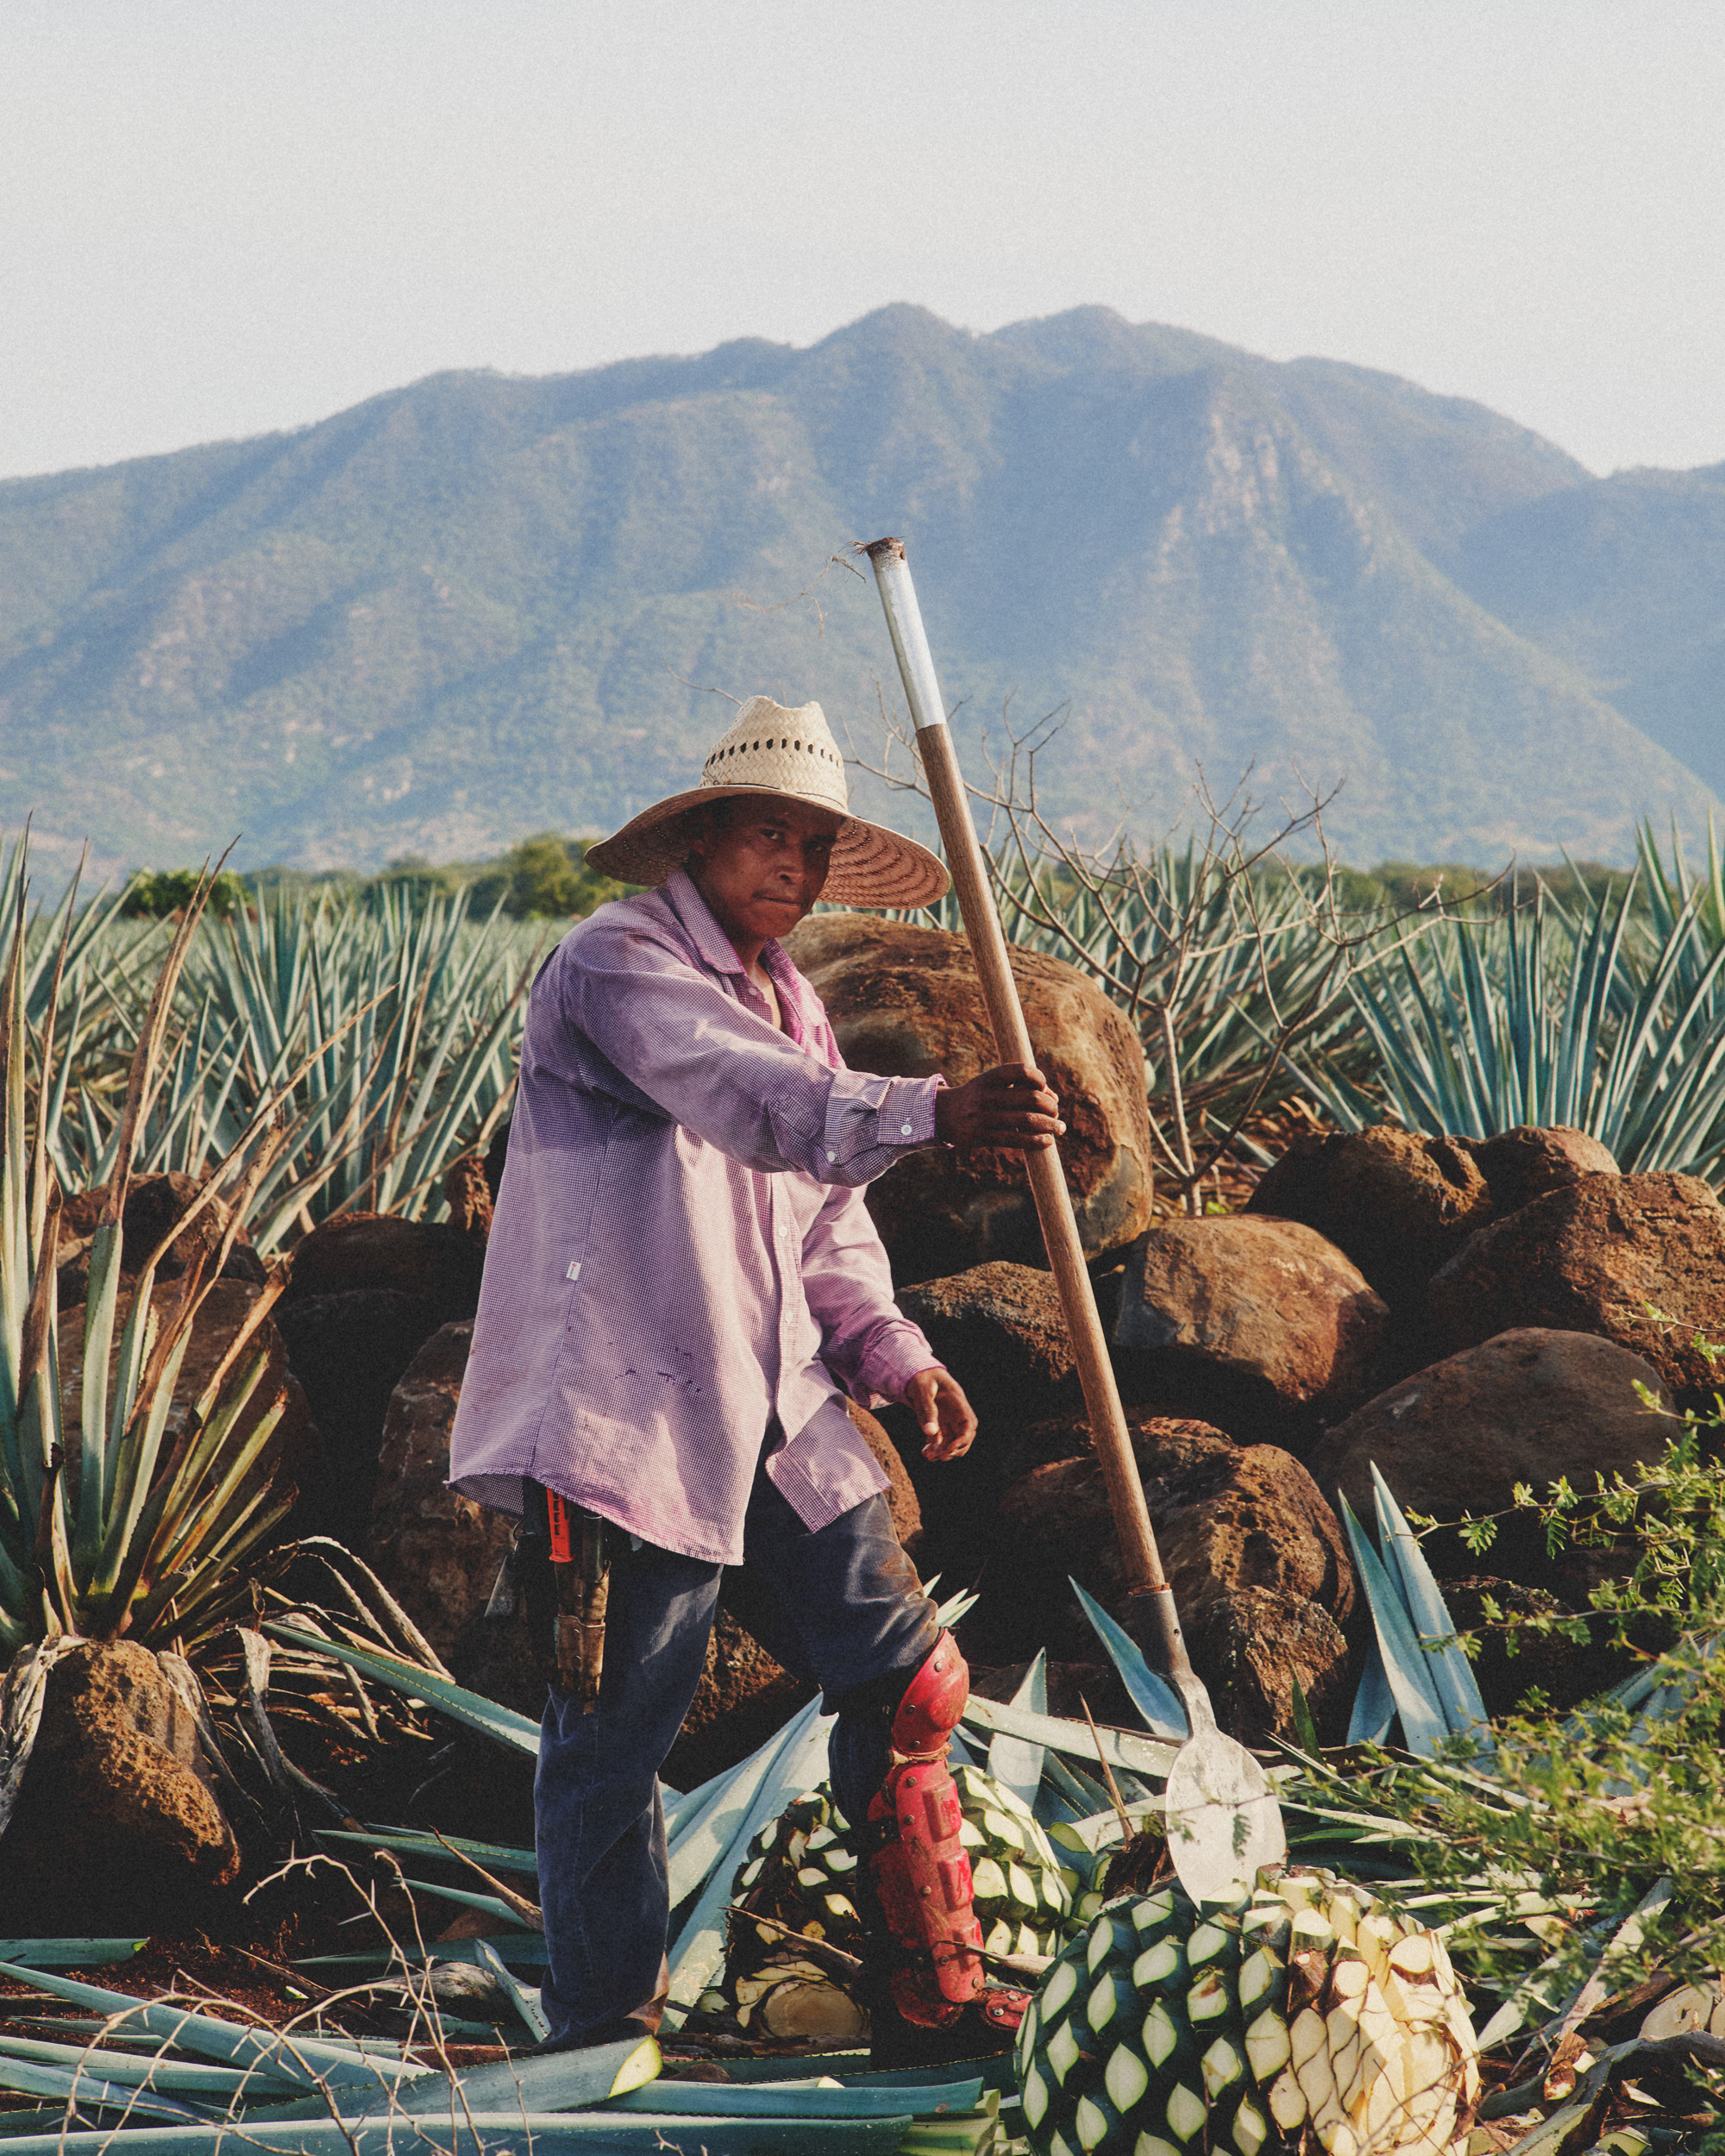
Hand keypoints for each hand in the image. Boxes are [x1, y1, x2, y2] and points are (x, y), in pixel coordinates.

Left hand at [901, 1367, 976, 1460]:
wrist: (915, 1372)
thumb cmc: (922, 1377)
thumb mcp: (922, 1390)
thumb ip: (927, 1410)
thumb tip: (930, 1433)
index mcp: (957, 1402)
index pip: (969, 1424)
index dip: (963, 1439)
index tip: (949, 1449)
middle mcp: (955, 1412)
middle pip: (965, 1436)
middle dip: (955, 1449)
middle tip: (940, 1457)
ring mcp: (947, 1417)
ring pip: (952, 1440)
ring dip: (943, 1451)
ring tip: (928, 1456)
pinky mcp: (938, 1422)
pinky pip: (941, 1438)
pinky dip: (935, 1447)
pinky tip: (925, 1452)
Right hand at [934, 1062, 1064, 1151]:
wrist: (941, 1115)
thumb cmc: (978, 1097)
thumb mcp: (992, 1085)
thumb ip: (1021, 1087)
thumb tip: (1054, 1099)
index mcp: (988, 1078)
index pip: (1022, 1071)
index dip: (1039, 1078)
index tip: (1043, 1087)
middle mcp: (986, 1095)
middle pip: (1030, 1098)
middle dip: (1050, 1106)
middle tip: (1055, 1112)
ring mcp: (983, 1117)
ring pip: (1026, 1120)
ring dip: (1050, 1125)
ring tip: (1060, 1128)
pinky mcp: (982, 1136)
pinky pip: (1015, 1139)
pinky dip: (1036, 1141)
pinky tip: (1047, 1141)